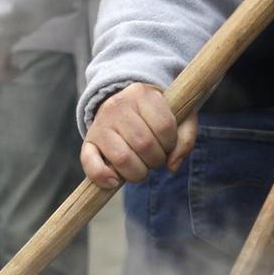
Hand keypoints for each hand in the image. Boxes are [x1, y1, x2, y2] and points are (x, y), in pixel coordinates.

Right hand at [80, 84, 194, 187]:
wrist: (123, 105)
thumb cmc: (155, 115)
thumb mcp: (177, 117)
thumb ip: (185, 139)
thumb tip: (172, 165)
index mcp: (142, 94)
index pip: (164, 126)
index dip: (170, 143)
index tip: (167, 144)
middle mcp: (117, 104)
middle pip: (144, 144)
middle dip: (156, 160)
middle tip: (154, 157)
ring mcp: (101, 123)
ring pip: (122, 158)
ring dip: (137, 173)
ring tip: (141, 167)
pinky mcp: (88, 140)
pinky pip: (90, 163)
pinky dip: (103, 177)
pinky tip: (115, 180)